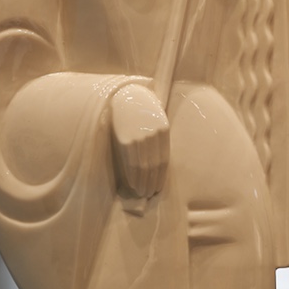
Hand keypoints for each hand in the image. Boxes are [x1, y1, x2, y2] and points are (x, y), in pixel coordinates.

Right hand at [110, 83, 169, 198]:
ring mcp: (140, 137)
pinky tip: (133, 183)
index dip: (160, 177)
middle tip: (149, 194)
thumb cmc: (140, 108)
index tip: (158, 188)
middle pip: (154, 165)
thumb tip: (155, 165)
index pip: (164, 160)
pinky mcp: (126, 139)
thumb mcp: (155, 120)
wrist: (124, 94)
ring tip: (141, 192)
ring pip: (143, 166)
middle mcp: (154, 135)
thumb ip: (158, 138)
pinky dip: (133, 176)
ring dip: (142, 182)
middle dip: (151, 182)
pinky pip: (131, 162)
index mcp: (164, 129)